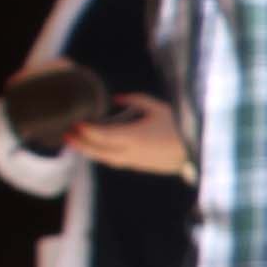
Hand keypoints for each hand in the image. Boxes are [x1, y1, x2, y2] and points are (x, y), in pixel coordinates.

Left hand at [66, 94, 189, 176]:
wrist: (200, 153)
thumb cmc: (181, 126)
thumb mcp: (158, 107)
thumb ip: (135, 100)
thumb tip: (117, 100)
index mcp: (133, 137)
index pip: (100, 135)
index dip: (85, 129)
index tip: (76, 122)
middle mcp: (130, 153)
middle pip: (98, 151)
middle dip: (80, 144)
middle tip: (66, 135)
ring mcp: (135, 162)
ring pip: (105, 159)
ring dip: (90, 152)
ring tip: (78, 143)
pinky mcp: (141, 167)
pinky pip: (116, 162)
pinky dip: (103, 155)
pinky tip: (98, 150)